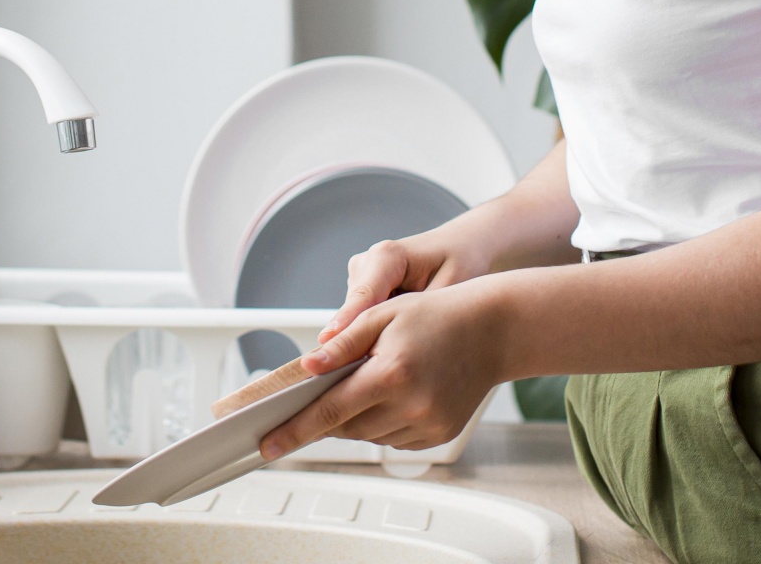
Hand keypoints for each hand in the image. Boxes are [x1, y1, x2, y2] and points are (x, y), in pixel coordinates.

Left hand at [262, 279, 510, 458]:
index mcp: (390, 373)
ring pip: (369, 436)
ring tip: (364, 386)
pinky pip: (393, 440)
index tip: (268, 445)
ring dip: (354, 419)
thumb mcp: (382, 315)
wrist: (493, 332)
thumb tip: (306, 367)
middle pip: (346, 427)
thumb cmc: (439, 315)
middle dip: (323, 418)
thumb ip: (342, 344)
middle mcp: (410, 406)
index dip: (293, 430)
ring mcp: (427, 425)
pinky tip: (389, 397)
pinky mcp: (438, 435)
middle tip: (310, 401)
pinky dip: (380, 424)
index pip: (328, 411)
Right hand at [318, 228, 491, 345]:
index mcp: (388, 256)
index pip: (362, 296)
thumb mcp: (448, 290)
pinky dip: (376, 336)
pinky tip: (399, 346)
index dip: (346, 325)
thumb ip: (419, 316)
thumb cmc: (460, 264)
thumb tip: (394, 347)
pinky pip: (362, 320)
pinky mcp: (363, 290)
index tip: (329, 348)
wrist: (462, 248)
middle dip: (362, 341)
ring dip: (372, 340)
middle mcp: (368, 263)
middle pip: (353, 313)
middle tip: (377, 375)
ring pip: (355, 320)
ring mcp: (362, 276)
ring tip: (403, 357)